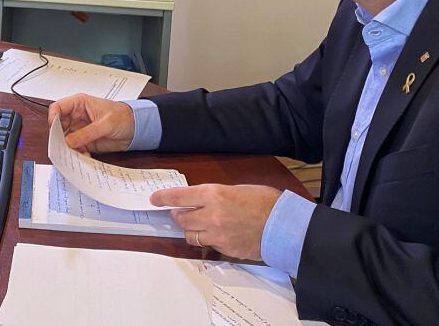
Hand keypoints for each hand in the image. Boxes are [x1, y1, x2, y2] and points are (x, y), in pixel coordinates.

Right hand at [47, 93, 134, 152]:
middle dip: (58, 137)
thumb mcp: (106, 123)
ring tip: (74, 153)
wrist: (136, 128)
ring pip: (65, 139)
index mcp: (79, 104)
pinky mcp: (85, 141)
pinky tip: (84, 155)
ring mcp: (80, 130)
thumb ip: (87, 133)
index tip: (54, 129)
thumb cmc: (123, 116)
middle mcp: (77, 117)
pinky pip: (75, 149)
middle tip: (62, 146)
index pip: (58, 107)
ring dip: (67, 147)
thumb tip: (69, 141)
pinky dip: (77, 154)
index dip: (53, 117)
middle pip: (58, 126)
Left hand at [152, 184, 281, 261]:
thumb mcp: (237, 189)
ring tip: (201, 224)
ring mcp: (216, 234)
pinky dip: (207, 239)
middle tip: (182, 212)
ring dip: (191, 229)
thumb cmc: (265, 202)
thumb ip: (216, 195)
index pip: (178, 197)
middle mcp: (210, 214)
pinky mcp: (224, 248)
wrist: (283, 226)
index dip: (163, 198)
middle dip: (179, 215)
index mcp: (214, 194)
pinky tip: (218, 234)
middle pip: (181, 219)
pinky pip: (207, 244)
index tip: (155, 200)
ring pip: (190, 235)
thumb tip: (200, 199)